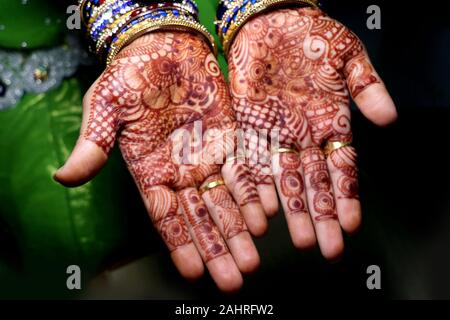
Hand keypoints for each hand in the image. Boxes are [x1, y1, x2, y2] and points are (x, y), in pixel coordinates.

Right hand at [54, 32, 264, 291]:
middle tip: (233, 278)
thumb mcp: (105, 107)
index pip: (166, 216)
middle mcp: (180, 171)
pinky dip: (254, 193)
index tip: (194, 272)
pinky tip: (264, 217)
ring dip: (239, 228)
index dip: (180, 244)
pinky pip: (244, 170)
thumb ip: (92, 145)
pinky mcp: (229, 139)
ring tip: (251, 257)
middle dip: (217, 248)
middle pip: (201, 217)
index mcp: (150, 171)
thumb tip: (64, 177)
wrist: (163, 48)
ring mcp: (206, 157)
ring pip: (226, 201)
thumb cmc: (130, 76)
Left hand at [228, 8, 396, 259]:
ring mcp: (274, 134)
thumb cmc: (312, 34)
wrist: (270, 20)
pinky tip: (263, 209)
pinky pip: (251, 161)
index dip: (347, 196)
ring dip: (291, 210)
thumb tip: (390, 118)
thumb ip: (368, 87)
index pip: (342, 167)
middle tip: (324, 247)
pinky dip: (257, 185)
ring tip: (297, 238)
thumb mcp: (347, 55)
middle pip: (313, 183)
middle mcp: (302, 136)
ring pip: (283, 179)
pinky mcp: (246, 126)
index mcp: (330, 122)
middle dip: (320, 215)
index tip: (351, 224)